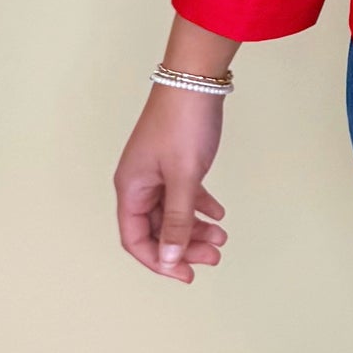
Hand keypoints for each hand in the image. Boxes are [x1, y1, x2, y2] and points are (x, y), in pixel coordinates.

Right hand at [113, 83, 228, 283]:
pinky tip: (219, 213)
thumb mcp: (183, 177)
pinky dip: (200, 205)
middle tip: (213, 258)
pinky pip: (183, 192)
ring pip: (173, 211)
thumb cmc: (183, 124)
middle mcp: (139, 182)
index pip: (135, 239)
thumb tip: (168, 259)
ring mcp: (157, 170)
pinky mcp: (174, 159)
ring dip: (195, 228)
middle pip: (156, 228)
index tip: (186, 274)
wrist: (196, 78)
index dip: (158, 261)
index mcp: (130, 188)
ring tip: (222, 239)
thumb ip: (177, 220)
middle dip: (183, 247)